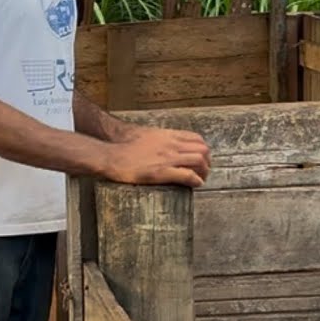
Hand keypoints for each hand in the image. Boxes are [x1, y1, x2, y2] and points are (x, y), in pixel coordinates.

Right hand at [96, 125, 210, 187]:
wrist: (112, 155)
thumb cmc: (125, 147)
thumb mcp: (147, 136)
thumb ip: (161, 139)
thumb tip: (169, 144)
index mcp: (167, 136)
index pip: (196, 139)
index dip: (203, 150)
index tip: (201, 159)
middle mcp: (171, 145)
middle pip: (202, 150)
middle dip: (207, 162)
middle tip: (203, 172)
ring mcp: (167, 158)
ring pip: (199, 161)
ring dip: (203, 172)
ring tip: (199, 179)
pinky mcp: (162, 172)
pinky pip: (187, 175)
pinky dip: (196, 180)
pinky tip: (194, 184)